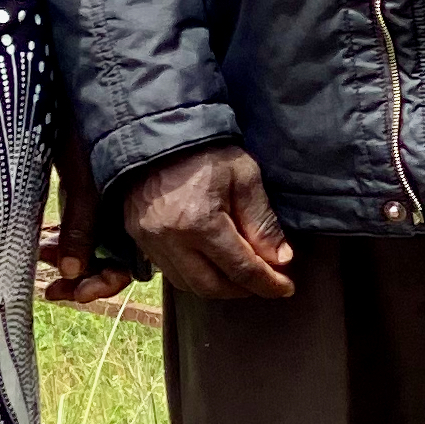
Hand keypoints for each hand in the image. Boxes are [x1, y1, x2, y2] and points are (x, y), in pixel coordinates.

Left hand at [39, 115, 133, 307]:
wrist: (80, 96)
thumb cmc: (89, 133)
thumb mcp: (84, 182)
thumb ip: (81, 227)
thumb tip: (73, 270)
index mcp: (132, 216)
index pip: (125, 265)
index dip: (104, 282)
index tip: (79, 291)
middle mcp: (121, 217)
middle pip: (108, 263)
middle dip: (82, 278)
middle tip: (55, 288)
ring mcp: (104, 209)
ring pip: (90, 250)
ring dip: (67, 260)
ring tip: (43, 258)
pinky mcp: (87, 198)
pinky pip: (78, 231)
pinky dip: (60, 241)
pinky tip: (43, 243)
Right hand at [122, 143, 296, 300]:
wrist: (157, 133)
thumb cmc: (206, 151)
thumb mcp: (245, 176)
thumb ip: (262, 221)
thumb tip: (281, 259)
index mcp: (200, 223)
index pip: (240, 268)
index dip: (267, 283)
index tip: (286, 288)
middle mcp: (172, 241)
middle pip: (212, 286)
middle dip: (242, 290)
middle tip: (265, 282)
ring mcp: (150, 243)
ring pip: (188, 285)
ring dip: (218, 287)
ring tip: (240, 277)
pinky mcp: (138, 239)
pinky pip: (169, 272)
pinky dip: (194, 276)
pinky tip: (211, 266)